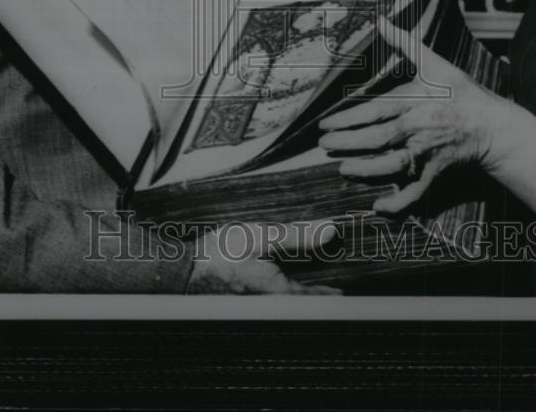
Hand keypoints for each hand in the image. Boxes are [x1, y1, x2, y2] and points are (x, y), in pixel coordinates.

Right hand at [187, 219, 341, 294]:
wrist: (183, 268)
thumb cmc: (220, 253)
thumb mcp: (262, 237)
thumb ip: (298, 236)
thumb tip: (330, 231)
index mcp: (279, 293)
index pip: (318, 299)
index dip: (336, 292)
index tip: (351, 285)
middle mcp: (271, 304)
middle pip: (306, 301)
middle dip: (323, 289)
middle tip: (339, 274)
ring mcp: (259, 303)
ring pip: (292, 298)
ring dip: (306, 286)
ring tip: (319, 270)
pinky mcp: (249, 297)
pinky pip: (277, 294)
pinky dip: (288, 284)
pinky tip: (288, 268)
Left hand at [318, 18, 506, 214]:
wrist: (492, 124)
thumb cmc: (461, 91)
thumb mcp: (434, 63)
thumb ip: (405, 43)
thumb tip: (382, 20)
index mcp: (414, 101)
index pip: (374, 111)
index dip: (347, 118)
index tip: (325, 124)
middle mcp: (417, 128)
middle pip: (378, 139)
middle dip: (348, 144)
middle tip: (325, 146)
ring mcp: (427, 152)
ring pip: (392, 165)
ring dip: (366, 170)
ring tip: (343, 170)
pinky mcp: (435, 172)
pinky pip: (416, 192)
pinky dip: (399, 203)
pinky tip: (378, 207)